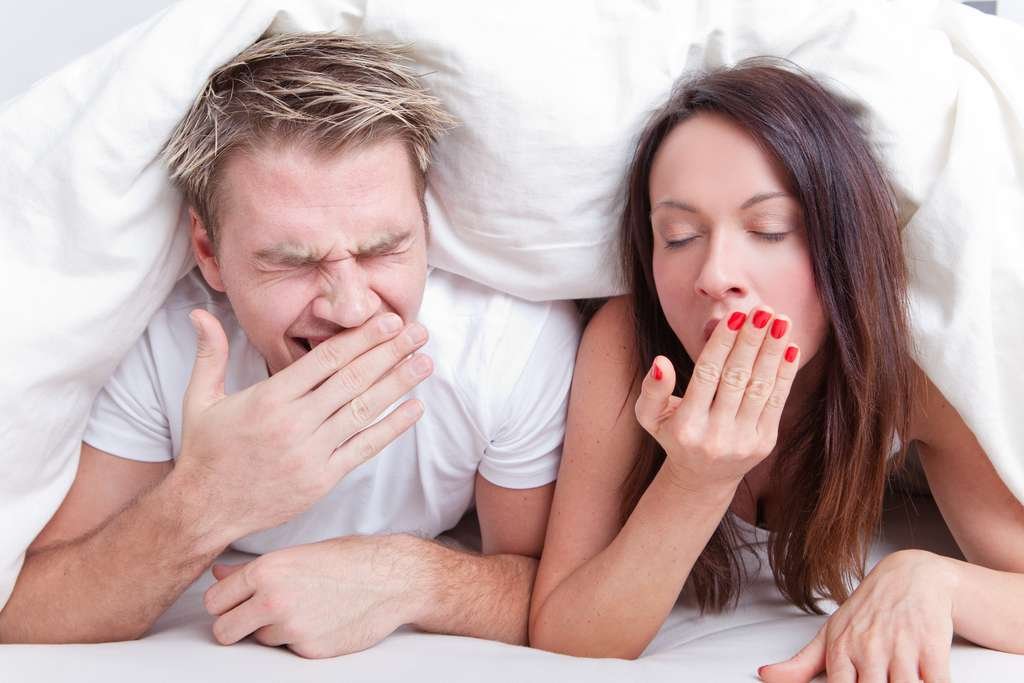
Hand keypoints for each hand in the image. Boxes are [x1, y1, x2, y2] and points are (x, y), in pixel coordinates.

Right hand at [173, 310, 432, 539]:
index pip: (326, 359)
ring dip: (398, 384)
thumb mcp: (200, 398)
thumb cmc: (205, 451)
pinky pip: (363, 448)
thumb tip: (200, 313)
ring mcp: (311, 453)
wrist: (203, 509)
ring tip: (425, 362)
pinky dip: (391, 428)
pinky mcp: (322, 479)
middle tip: (419, 332)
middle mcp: (294, 423)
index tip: (388, 320)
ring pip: (363, 410)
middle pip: (353, 379)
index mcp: (269, 398)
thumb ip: (210, 354)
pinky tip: (414, 408)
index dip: (361, 338)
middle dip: (390, 352)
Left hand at [204, 536, 421, 657]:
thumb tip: (219, 574)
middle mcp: (273, 599)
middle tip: (255, 618)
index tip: (235, 603)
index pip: (214, 600)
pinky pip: (288, 650)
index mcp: (267, 570)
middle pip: (223, 631)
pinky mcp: (309, 651)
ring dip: (273, 631)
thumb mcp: (299, 554)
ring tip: (305, 609)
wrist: (393, 579)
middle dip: (236, 627)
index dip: (225, 604)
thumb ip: (254, 570)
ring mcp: (291, 628)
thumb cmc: (351, 560)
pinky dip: (300, 640)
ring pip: (258, 641)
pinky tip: (322, 620)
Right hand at [634, 306, 799, 494]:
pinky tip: (791, 348)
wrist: (702, 478)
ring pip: (760, 388)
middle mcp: (714, 436)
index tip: (735, 316)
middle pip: (736, 378)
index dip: (723, 344)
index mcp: (685, 426)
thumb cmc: (674, 435)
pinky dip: (785, 374)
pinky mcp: (763, 443)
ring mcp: (742, 442)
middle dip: (752, 341)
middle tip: (763, 310)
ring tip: (781, 321)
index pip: (707, 375)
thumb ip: (652, 389)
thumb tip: (661, 362)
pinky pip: (776, 402)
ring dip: (773, 352)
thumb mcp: (650, 416)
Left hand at [759, 549, 954, 682]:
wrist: (912, 575)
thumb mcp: (831, 633)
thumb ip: (800, 663)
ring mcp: (901, 648)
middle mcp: (868, 648)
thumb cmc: (868, 610)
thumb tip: (764, 675)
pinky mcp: (932, 648)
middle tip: (875, 681)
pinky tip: (924, 679)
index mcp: (840, 648)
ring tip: (893, 679)